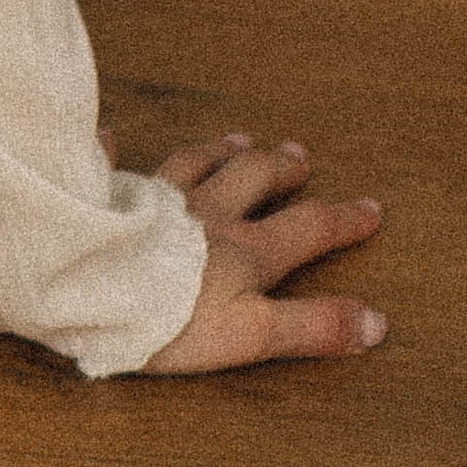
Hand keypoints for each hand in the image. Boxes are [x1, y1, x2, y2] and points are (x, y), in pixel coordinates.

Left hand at [106, 126, 388, 373]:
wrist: (91, 284)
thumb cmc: (172, 317)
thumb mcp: (254, 334)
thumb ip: (312, 326)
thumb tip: (375, 322)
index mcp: (243, 250)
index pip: (306, 228)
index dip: (341, 221)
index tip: (371, 208)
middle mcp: (204, 214)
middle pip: (249, 180)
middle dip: (279, 169)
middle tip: (298, 154)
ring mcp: (154, 200)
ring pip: (193, 164)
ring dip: (218, 150)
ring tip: (236, 139)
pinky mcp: (107, 196)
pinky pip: (108, 164)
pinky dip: (111, 148)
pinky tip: (108, 133)